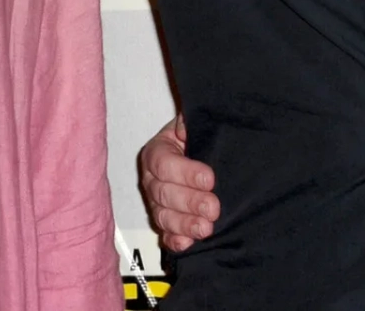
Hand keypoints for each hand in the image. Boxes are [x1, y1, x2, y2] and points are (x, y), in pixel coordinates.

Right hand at [137, 114, 219, 252]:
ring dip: (185, 224)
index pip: (164, 164)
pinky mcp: (166, 223)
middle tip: (212, 207)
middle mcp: (152, 179)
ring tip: (205, 228)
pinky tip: (188, 243)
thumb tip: (184, 128)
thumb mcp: (194, 124)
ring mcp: (157, 203)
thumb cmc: (197, 139)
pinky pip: (165, 235)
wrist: (202, 155)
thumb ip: (189, 122)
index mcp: (156, 152)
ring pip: (163, 216)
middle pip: (163, 193)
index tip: (209, 178)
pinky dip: (176, 241)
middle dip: (190, 202)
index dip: (186, 172)